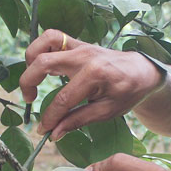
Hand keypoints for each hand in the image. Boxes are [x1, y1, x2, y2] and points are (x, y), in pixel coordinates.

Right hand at [19, 30, 163, 139]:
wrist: (142, 71)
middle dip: (28, 83)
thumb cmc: (128, 92)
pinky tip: (41, 66)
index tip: (43, 130)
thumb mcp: (107, 111)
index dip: (49, 117)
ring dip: (31, 60)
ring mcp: (80, 45)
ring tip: (33, 79)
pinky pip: (52, 37)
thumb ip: (78, 120)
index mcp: (95, 74)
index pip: (62, 99)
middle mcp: (84, 56)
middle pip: (43, 62)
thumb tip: (54, 134)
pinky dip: (41, 48)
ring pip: (44, 41)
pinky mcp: (77, 42)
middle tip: (30, 100)